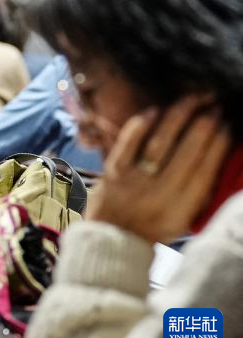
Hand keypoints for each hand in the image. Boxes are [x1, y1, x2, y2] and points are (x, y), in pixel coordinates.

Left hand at [86, 94, 232, 243]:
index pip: (206, 170)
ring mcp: (134, 181)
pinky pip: (128, 144)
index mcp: (183, 207)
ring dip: (179, 117)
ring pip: (160, 143)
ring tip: (194, 99)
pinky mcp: (113, 172)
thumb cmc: (153, 225)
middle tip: (215, 105)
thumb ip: (199, 191)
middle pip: (188, 152)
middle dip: (205, 125)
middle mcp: (161, 193)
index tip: (228, 124)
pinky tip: (155, 109)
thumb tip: (218, 154)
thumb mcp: (184, 217)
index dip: (219, 144)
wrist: (110, 239)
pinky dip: (141, 125)